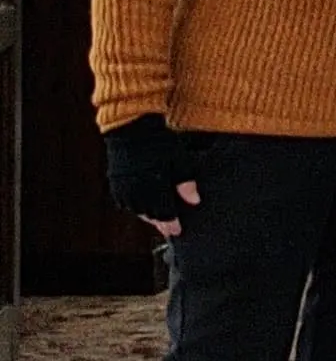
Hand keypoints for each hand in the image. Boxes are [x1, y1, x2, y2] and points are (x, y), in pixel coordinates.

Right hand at [102, 116, 199, 236]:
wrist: (132, 128)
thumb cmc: (160, 144)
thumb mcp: (180, 161)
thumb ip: (186, 183)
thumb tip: (194, 201)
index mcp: (154, 188)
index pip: (163, 214)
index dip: (171, 224)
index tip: (177, 232)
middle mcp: (136, 191)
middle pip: (149, 214)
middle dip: (160, 222)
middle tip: (168, 228)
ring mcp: (123, 187)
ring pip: (136, 210)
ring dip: (147, 215)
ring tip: (157, 218)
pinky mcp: (115, 181)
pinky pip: (125, 201)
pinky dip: (135, 205)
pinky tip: (142, 205)